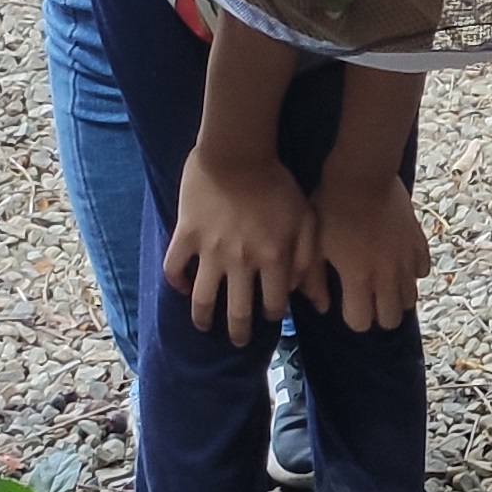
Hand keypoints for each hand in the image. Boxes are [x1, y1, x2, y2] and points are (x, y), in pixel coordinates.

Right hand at [165, 144, 317, 348]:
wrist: (238, 151)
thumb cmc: (278, 183)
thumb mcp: (306, 219)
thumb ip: (311, 261)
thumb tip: (317, 301)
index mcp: (274, 259)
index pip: (274, 304)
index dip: (273, 314)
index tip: (270, 314)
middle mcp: (241, 261)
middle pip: (237, 312)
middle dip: (238, 331)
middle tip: (236, 339)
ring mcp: (210, 250)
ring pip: (202, 299)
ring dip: (203, 318)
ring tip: (204, 325)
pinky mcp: (186, 234)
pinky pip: (174, 268)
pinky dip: (177, 282)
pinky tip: (183, 287)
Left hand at [313, 162, 431, 332]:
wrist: (362, 175)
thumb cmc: (330, 209)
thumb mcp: (313, 245)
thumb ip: (315, 280)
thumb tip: (322, 306)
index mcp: (358, 279)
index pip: (361, 323)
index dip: (352, 317)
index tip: (346, 302)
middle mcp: (387, 277)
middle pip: (392, 320)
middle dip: (378, 313)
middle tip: (366, 296)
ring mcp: (407, 261)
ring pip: (410, 299)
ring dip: (395, 295)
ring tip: (382, 280)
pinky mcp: (419, 244)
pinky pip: (422, 271)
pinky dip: (410, 272)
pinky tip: (396, 260)